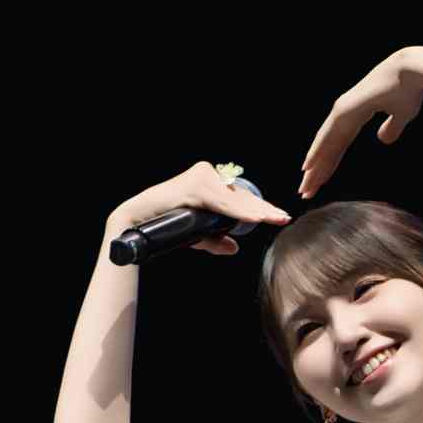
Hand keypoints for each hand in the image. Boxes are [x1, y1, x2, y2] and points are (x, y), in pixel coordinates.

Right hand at [108, 161, 291, 255]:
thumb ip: (216, 240)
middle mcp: (207, 175)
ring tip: (275, 219)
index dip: (261, 208)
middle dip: (264, 209)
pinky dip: (238, 212)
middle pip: (242, 197)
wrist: (138, 221)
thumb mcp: (198, 237)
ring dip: (256, 211)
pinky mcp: (194, 186)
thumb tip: (235, 248)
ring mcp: (201, 178)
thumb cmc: (166, 226)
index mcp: (210, 183)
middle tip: (284, 217)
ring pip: (235, 200)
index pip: (241, 198)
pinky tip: (255, 218)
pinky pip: (222, 202)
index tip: (280, 217)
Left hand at [298, 49, 422, 199]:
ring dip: (313, 167)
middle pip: (327, 148)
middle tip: (306, 192)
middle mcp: (346, 112)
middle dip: (317, 172)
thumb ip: (391, 128)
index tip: (321, 182)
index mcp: (357, 114)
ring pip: (324, 145)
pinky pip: (327, 136)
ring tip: (303, 188)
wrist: (414, 72)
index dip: (329, 165)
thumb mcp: (401, 117)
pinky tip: (307, 167)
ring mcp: (343, 110)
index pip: (338, 145)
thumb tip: (383, 140)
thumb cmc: (410, 91)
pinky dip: (316, 152)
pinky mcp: (344, 109)